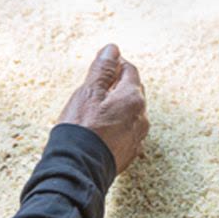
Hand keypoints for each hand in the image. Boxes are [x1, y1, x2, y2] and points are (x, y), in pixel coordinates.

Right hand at [58, 44, 148, 173]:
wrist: (78, 168)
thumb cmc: (82, 128)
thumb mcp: (89, 92)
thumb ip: (102, 69)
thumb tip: (112, 49)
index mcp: (133, 98)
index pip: (129, 71)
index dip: (115, 64)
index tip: (101, 64)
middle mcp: (141, 117)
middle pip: (132, 91)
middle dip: (117, 85)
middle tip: (96, 85)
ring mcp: (136, 137)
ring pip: (129, 113)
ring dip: (116, 106)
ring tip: (95, 108)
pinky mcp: (128, 153)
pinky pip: (125, 132)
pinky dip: (116, 125)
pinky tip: (100, 129)